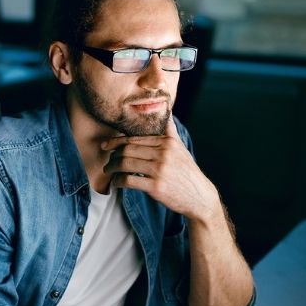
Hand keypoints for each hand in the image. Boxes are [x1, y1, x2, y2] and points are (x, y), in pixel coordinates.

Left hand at [102, 117, 220, 222]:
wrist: (199, 196)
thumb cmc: (186, 172)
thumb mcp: (180, 148)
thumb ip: (169, 130)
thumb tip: (166, 109)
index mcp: (167, 142)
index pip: (135, 139)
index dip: (116, 142)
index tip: (106, 145)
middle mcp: (164, 153)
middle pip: (127, 150)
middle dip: (113, 156)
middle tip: (107, 162)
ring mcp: (160, 170)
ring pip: (125, 164)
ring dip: (112, 168)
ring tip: (109, 172)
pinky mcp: (156, 186)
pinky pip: (129, 180)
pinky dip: (118, 182)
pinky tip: (116, 183)